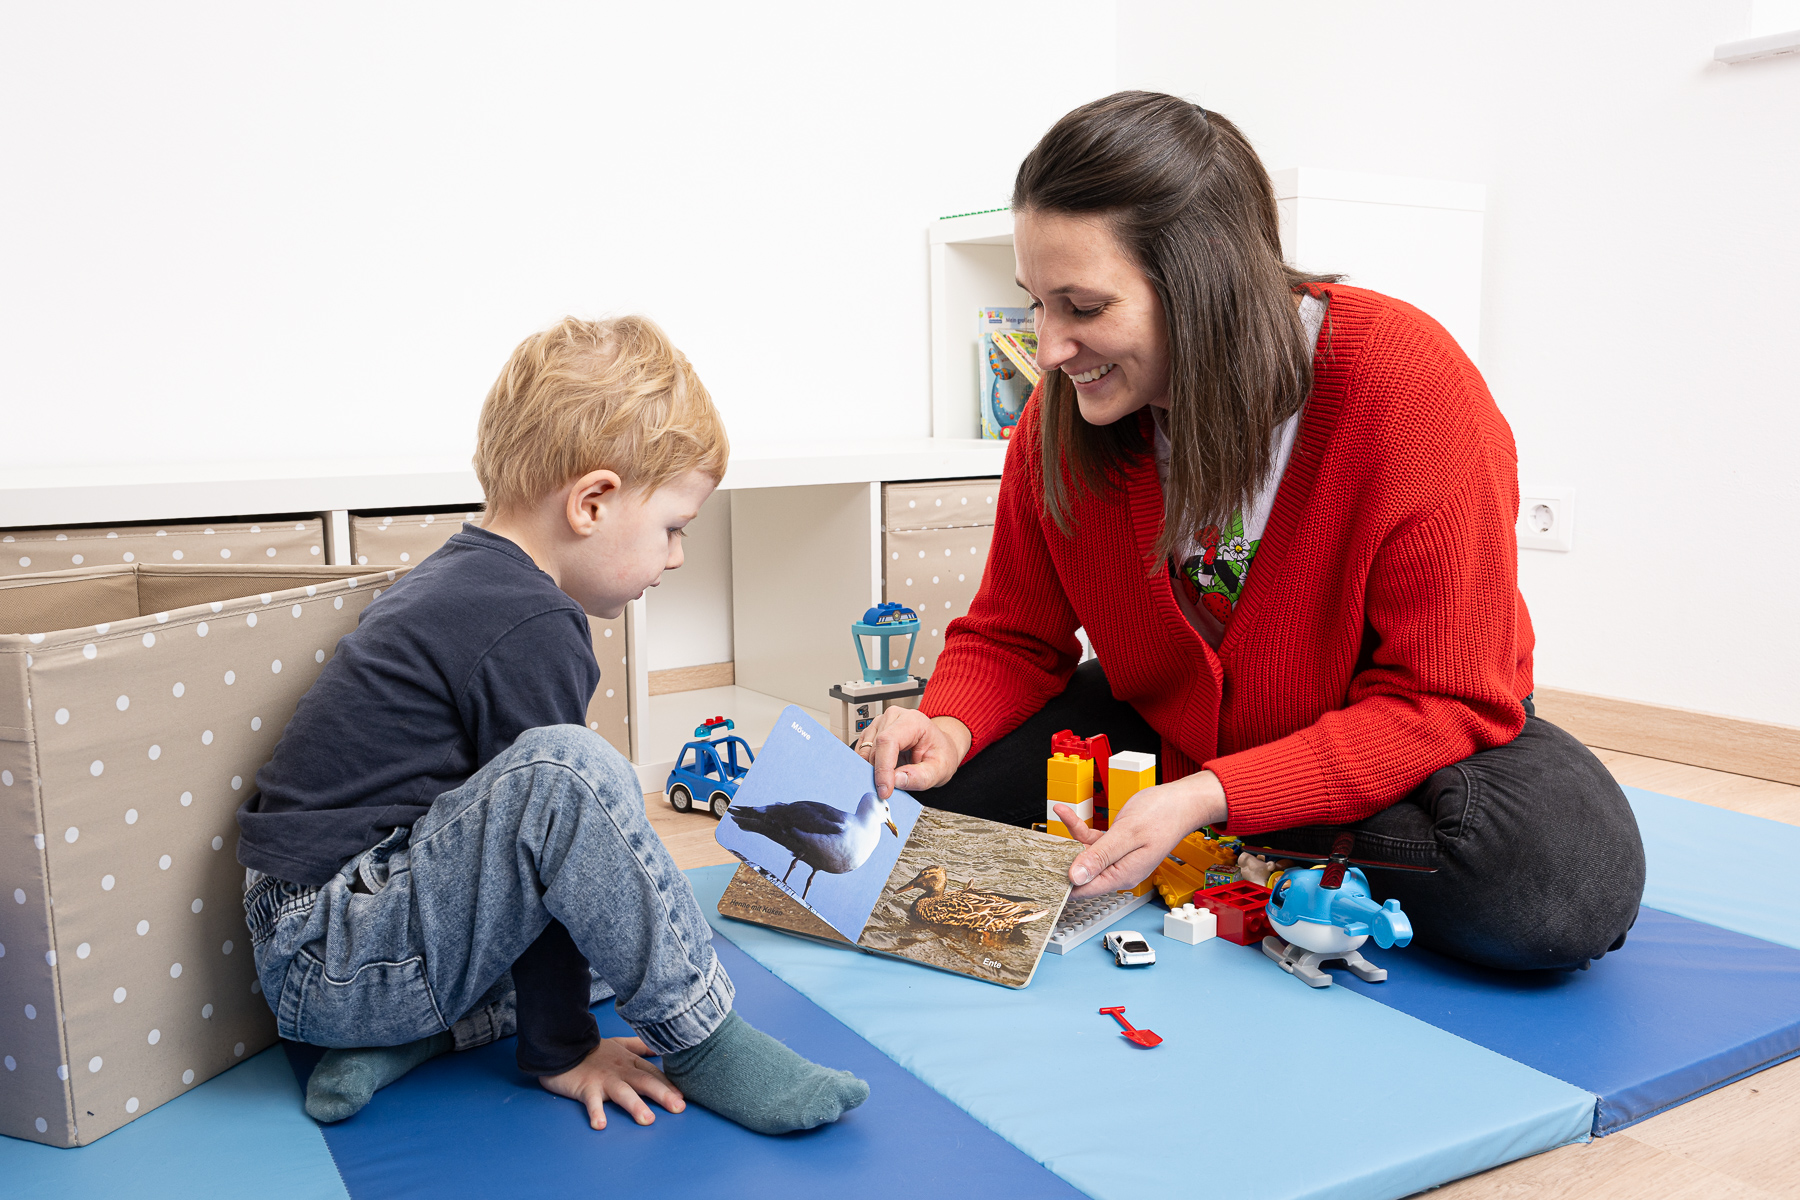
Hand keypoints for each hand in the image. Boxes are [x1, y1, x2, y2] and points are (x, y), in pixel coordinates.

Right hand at [539, 1036, 684, 1129]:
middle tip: (679, 1108)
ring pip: (622, 1092)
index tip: (683, 1097)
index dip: (668, 1085)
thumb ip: (639, 1047)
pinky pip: (591, 1101)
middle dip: (662, 1094)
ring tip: (648, 1120)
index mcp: (629, 1062)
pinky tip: (600, 1125)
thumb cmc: (592, 1049)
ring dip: (635, 1105)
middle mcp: (620, 1071)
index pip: (652, 1074)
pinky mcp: (586, 1087)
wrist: (563, 1043)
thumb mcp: (619, 1044)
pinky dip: (595, 1112)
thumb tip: (660, 1047)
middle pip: (644, 1082)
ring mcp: (603, 1079)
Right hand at [854, 707, 970, 798]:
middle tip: (887, 791)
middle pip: (874, 748)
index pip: (888, 741)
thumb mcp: (939, 770)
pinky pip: (861, 753)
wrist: (940, 748)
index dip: (883, 768)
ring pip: (865, 752)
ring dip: (872, 771)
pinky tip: (882, 773)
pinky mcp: (872, 733)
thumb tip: (896, 780)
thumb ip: (920, 777)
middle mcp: (894, 718)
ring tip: (888, 780)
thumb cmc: (940, 754)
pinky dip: (867, 767)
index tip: (884, 790)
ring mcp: (880, 723)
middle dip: (877, 773)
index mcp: (913, 721)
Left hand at [1056, 770, 1227, 897]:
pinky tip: (1066, 812)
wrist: (1181, 802)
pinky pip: (1091, 840)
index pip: (1083, 889)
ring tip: (1059, 817)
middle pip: (1080, 872)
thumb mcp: (1127, 835)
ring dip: (1069, 837)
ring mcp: (1117, 858)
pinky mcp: (1116, 845)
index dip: (1062, 884)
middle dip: (1060, 859)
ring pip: (1083, 854)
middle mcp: (1118, 871)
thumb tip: (1075, 876)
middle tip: (1039, 847)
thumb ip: (1100, 856)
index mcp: (1122, 875)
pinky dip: (1078, 827)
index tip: (1041, 876)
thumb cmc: (1162, 816)